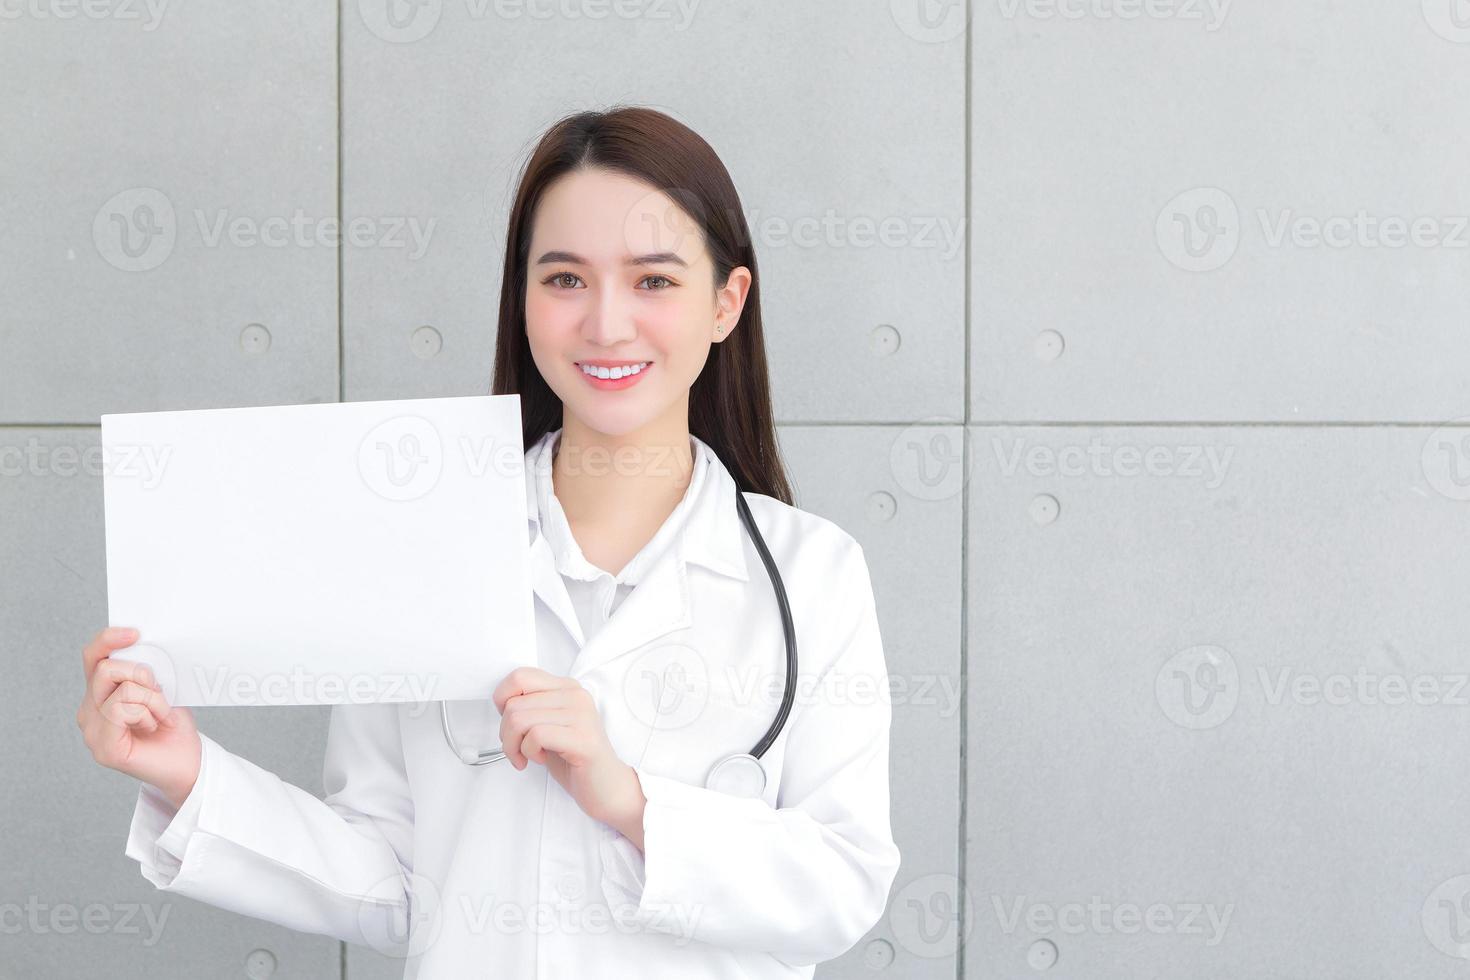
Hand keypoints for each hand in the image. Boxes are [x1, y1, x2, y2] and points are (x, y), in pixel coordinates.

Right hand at [78, 626, 201, 809]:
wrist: (189, 762)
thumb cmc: (173, 725)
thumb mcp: (160, 688)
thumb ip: (143, 670)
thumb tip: (139, 644)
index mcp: (100, 693)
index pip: (92, 657)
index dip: (108, 640)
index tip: (135, 633)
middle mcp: (89, 711)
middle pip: (105, 668)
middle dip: (141, 674)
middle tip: (160, 693)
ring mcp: (92, 731)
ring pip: (121, 690)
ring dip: (152, 699)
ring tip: (159, 715)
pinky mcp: (103, 748)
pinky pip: (122, 710)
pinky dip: (147, 713)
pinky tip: (153, 726)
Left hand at [493, 667, 644, 839]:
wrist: (607, 788)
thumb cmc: (574, 759)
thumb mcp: (548, 725)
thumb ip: (530, 707)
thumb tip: (502, 702)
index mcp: (567, 687)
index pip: (520, 676)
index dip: (503, 700)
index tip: (510, 723)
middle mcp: (576, 695)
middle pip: (514, 704)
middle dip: (505, 733)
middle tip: (516, 750)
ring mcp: (581, 715)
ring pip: (520, 719)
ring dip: (514, 746)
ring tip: (527, 757)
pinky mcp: (583, 738)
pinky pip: (536, 735)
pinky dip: (529, 752)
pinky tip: (541, 759)